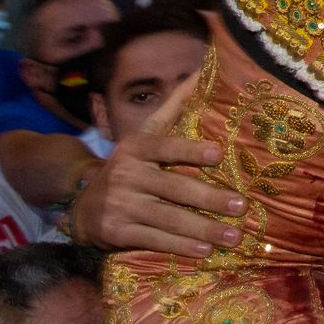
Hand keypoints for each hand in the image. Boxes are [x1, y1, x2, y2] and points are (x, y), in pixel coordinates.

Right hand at [69, 72, 246, 257]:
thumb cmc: (130, 166)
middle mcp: (126, 174)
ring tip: (234, 236)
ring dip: (204, 229)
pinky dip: (181, 247)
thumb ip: (172, 107)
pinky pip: (154, 240)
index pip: (167, 147)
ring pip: (169, 219)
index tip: (219, 154)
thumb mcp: (144, 135)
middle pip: (175, 188)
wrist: (82, 205)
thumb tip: (201, 71)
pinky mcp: (116, 232)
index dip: (192, 151)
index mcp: (136, 147)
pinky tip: (204, 252)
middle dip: (211, 199)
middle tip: (241, 207)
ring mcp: (120, 205)